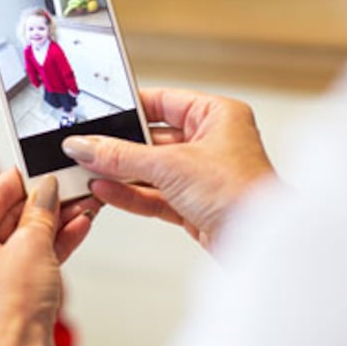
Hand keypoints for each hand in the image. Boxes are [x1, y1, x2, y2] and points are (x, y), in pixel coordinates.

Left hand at [0, 170, 100, 345]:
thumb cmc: (8, 312)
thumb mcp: (32, 245)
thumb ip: (41, 211)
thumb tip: (48, 189)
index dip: (24, 178)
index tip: (46, 166)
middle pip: (8, 215)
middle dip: (45, 202)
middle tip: (72, 186)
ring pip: (22, 238)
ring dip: (54, 222)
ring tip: (83, 204)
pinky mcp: (4, 293)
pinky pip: (28, 259)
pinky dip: (51, 244)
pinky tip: (77, 227)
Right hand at [61, 87, 273, 248]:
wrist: (259, 243)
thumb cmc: (241, 193)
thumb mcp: (170, 165)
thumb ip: (121, 156)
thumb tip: (87, 146)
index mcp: (217, 116)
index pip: (164, 102)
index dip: (130, 108)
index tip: (100, 114)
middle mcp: (212, 142)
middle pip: (153, 138)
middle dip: (120, 147)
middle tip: (87, 148)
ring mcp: (202, 175)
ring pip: (151, 169)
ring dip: (121, 173)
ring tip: (88, 170)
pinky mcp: (194, 205)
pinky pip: (154, 194)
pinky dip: (130, 193)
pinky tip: (105, 190)